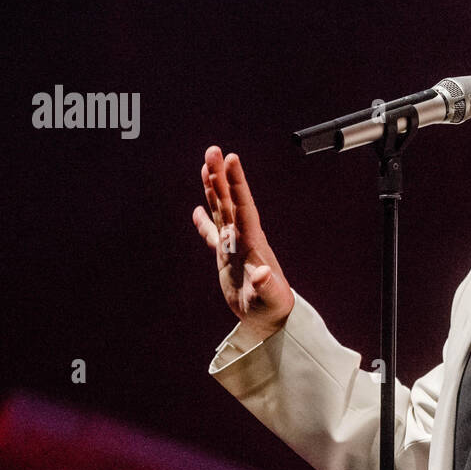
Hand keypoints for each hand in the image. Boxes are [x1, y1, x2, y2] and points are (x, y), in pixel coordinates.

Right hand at [193, 146, 295, 337]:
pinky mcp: (226, 257)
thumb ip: (266, 286)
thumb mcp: (271, 299)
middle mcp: (243, 238)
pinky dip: (203, 222)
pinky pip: (212, 234)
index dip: (237, 183)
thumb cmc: (273, 310)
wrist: (270, 320)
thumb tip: (263, 273)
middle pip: (230, 200)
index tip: (232, 160)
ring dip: (213, 188)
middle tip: (213, 150)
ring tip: (206, 165)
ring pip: (221, 210)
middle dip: (221, 175)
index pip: (243, 207)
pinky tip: (197, 210)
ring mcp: (234, 246)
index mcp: (253, 243)